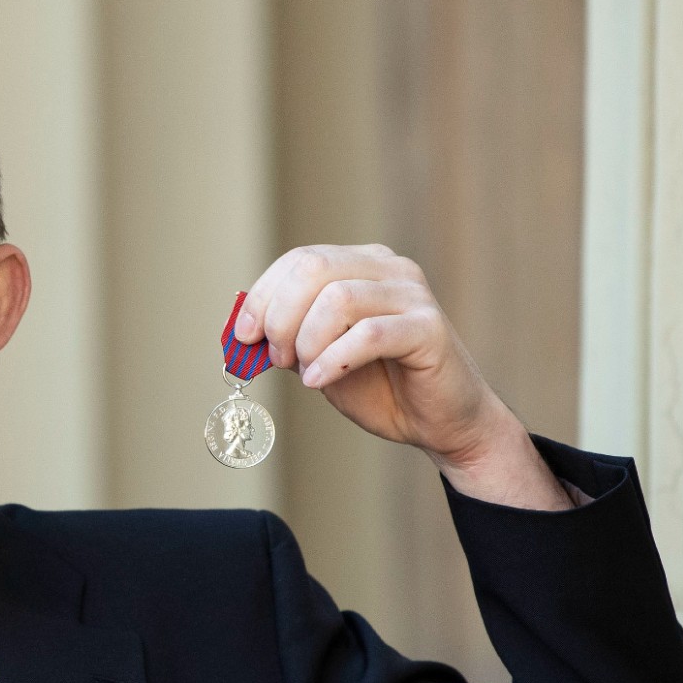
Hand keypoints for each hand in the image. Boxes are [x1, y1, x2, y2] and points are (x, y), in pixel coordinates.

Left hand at [234, 243, 570, 508]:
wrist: (439, 423)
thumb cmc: (380, 388)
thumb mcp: (319, 357)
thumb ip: (288, 338)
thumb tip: (243, 330)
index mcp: (361, 265)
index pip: (300, 259)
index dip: (263, 296)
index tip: (244, 336)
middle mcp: (389, 269)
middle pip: (314, 269)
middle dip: (281, 316)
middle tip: (278, 358)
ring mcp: (413, 295)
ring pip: (338, 298)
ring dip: (307, 340)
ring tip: (305, 371)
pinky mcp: (429, 329)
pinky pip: (369, 334)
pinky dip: (334, 358)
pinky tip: (321, 381)